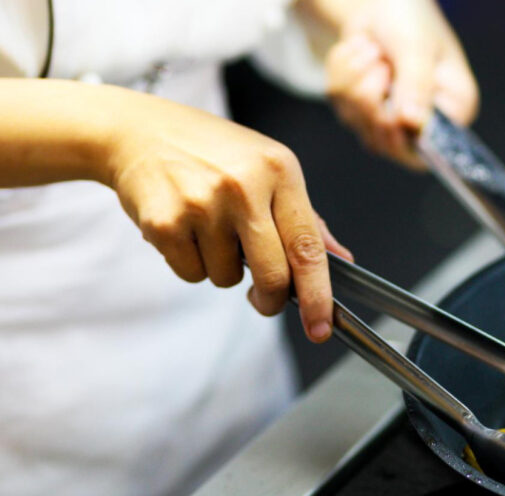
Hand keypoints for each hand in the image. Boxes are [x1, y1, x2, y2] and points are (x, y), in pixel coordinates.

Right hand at [104, 90, 353, 341]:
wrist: (137, 130)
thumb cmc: (213, 153)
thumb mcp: (268, 169)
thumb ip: (305, 218)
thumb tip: (340, 260)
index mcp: (279, 170)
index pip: (308, 247)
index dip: (318, 295)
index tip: (321, 328)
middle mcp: (243, 186)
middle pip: (272, 275)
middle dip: (270, 299)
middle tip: (264, 297)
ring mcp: (201, 204)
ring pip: (228, 279)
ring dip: (223, 269)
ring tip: (210, 228)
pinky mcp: (164, 222)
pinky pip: (192, 274)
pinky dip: (192, 262)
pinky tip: (185, 228)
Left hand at [322, 0, 478, 166]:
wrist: (383, 1)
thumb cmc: (410, 18)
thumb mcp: (416, 46)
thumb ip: (416, 84)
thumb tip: (411, 123)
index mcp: (454, 109)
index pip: (431, 148)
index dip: (402, 136)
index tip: (386, 108)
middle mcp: (425, 121)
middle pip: (387, 141)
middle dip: (371, 98)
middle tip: (379, 62)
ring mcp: (390, 117)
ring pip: (358, 121)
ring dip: (355, 79)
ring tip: (371, 49)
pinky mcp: (361, 107)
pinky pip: (340, 103)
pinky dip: (341, 72)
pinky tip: (358, 52)